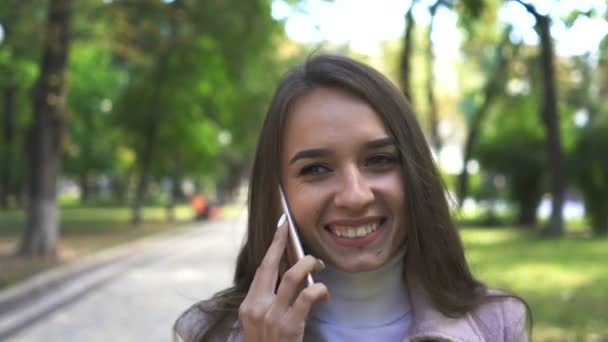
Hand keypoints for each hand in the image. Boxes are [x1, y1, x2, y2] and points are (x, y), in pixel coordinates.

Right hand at [238, 216, 328, 341]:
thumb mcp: (262, 323)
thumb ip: (271, 301)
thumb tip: (293, 274)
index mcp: (249, 306)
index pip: (261, 268)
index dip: (272, 245)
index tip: (281, 226)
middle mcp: (256, 307)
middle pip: (270, 265)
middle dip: (282, 242)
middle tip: (290, 228)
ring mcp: (271, 316)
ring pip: (292, 276)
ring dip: (308, 264)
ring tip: (318, 264)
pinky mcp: (288, 325)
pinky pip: (307, 296)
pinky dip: (319, 288)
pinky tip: (324, 291)